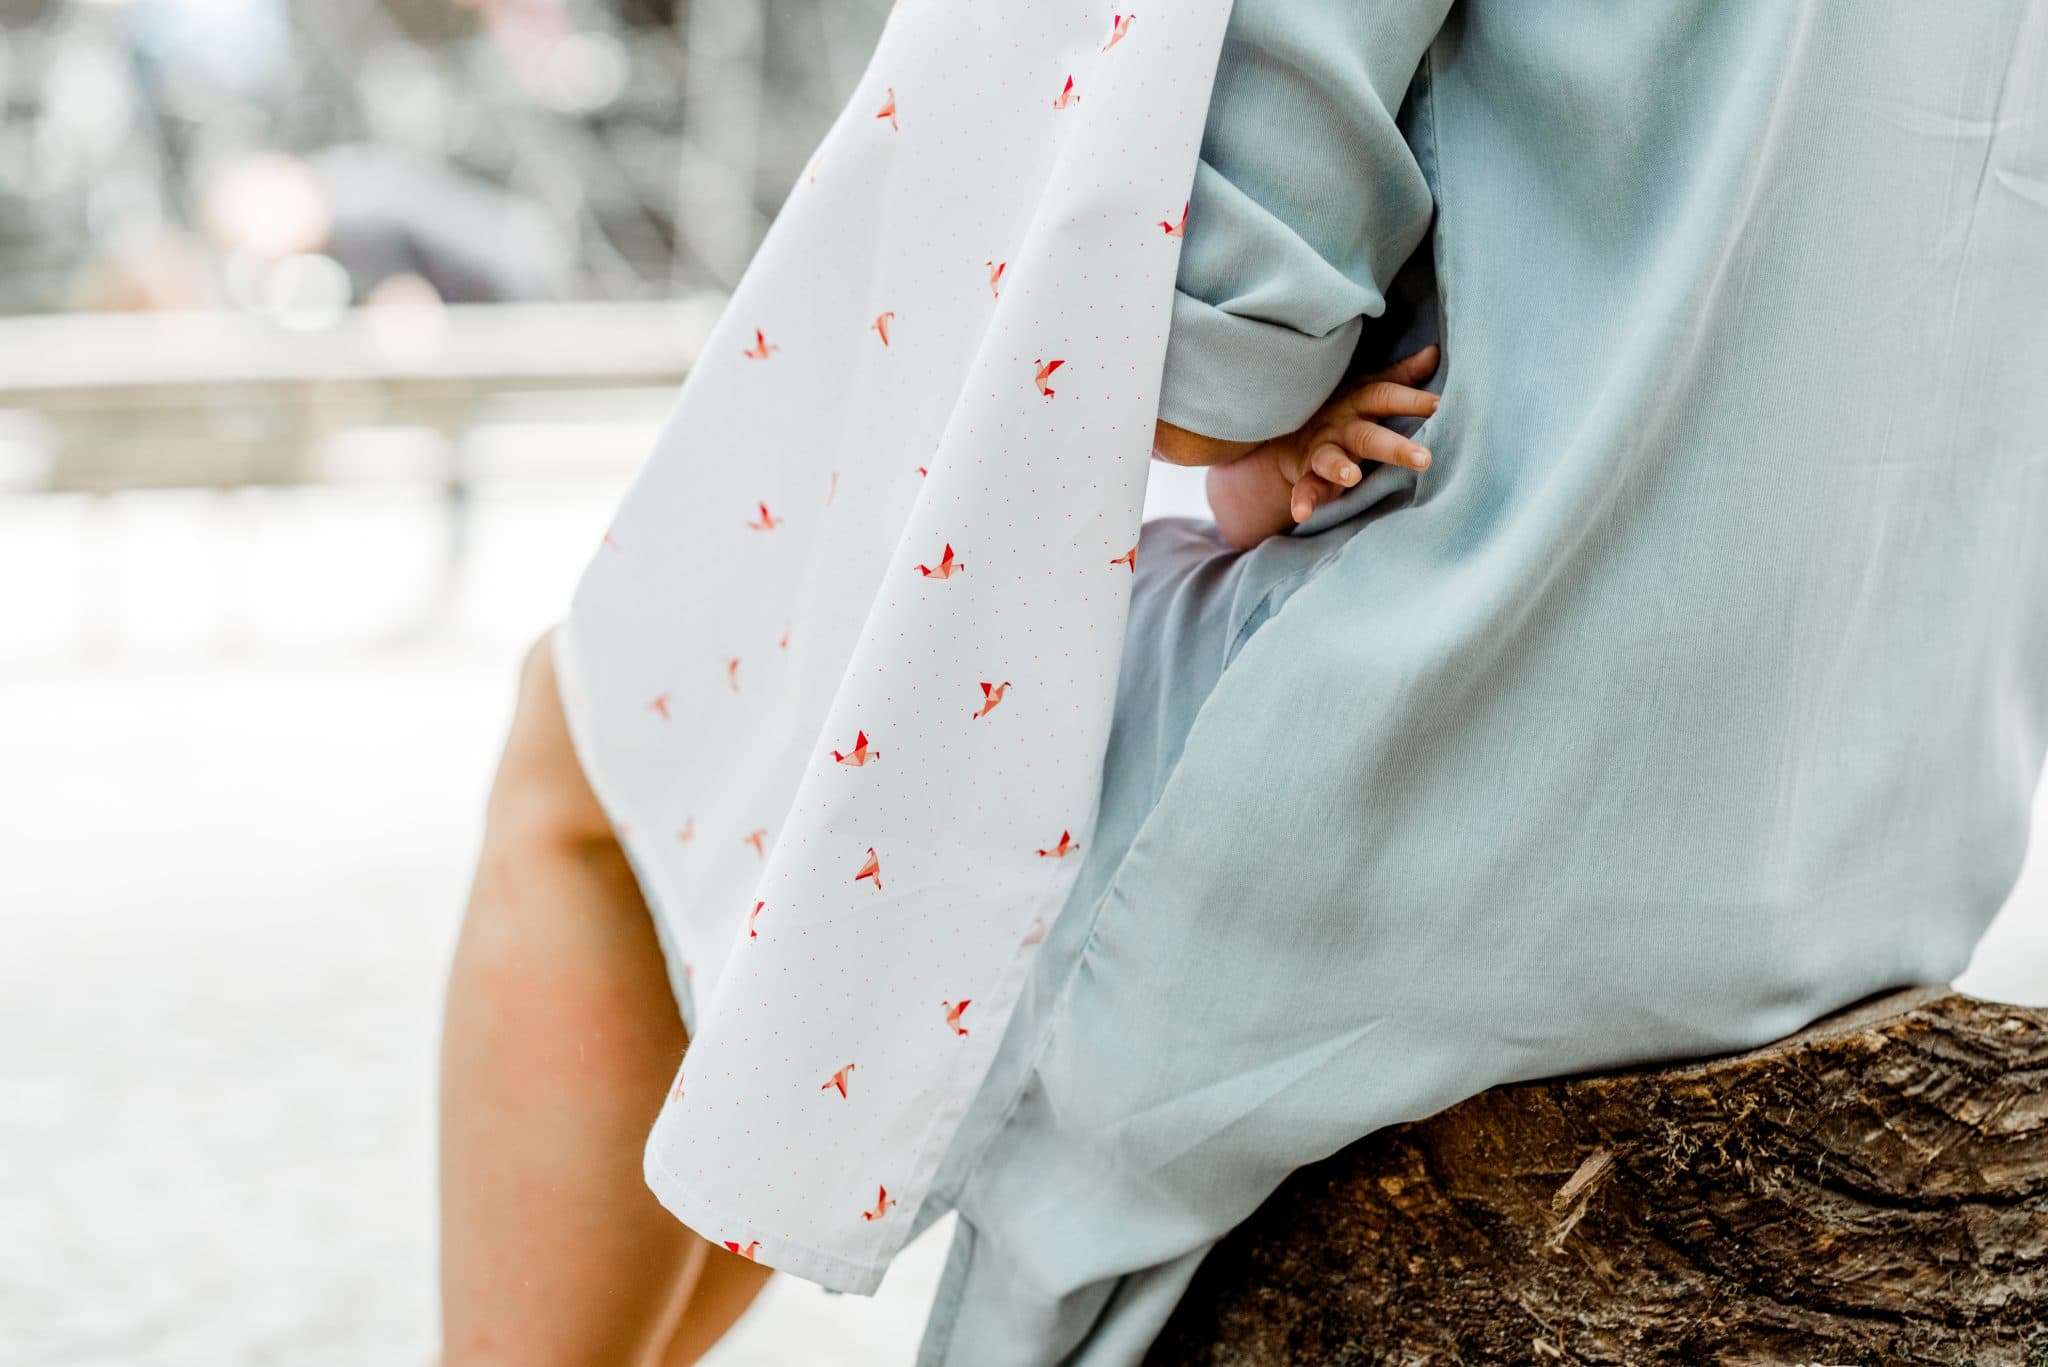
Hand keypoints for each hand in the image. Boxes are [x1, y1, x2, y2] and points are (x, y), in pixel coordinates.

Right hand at [1265, 346, 1439, 523]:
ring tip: (1352, 478)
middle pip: (1368, 435)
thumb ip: (1401, 376)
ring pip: (1330, 459)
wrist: (1290, 430)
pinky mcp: (1307, 474)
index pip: (1387, 397)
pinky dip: (1301, 500)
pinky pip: (1304, 488)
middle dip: (1395, 447)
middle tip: (1424, 459)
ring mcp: (1322, 450)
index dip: (1412, 400)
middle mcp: (1342, 425)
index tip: (1439, 405)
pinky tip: (1301, 513)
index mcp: (1360, 402)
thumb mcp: (1368, 389)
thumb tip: (1435, 352)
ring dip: (1339, 467)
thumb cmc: (1344, 409)